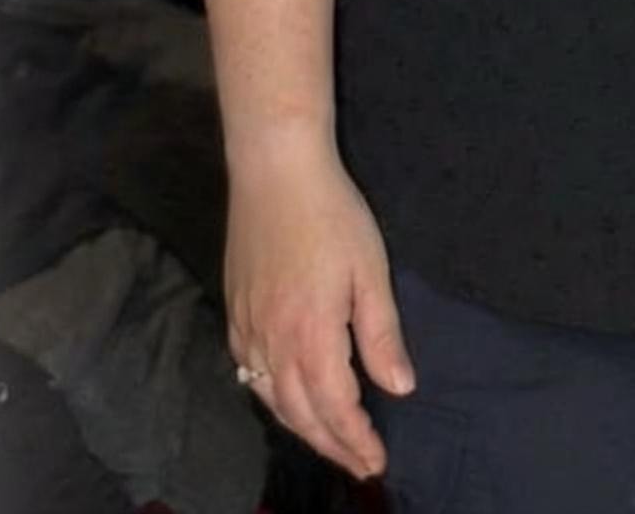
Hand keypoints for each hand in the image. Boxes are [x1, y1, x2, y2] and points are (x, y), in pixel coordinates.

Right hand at [223, 134, 416, 481]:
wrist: (275, 170)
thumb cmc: (332, 213)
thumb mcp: (371, 270)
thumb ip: (381, 334)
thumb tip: (399, 388)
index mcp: (311, 335)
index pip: (336, 407)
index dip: (356, 440)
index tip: (377, 462)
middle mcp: (272, 343)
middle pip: (301, 414)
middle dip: (332, 445)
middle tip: (359, 464)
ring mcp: (247, 329)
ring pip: (271, 400)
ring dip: (302, 428)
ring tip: (330, 442)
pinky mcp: (234, 313)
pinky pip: (249, 375)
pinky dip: (272, 399)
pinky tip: (287, 399)